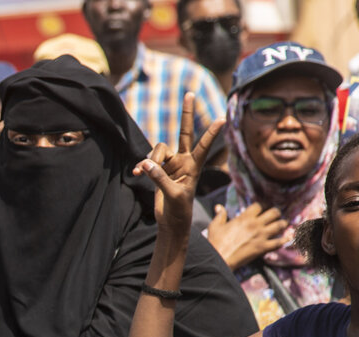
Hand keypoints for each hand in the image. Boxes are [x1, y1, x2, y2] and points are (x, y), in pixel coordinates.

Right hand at [133, 93, 224, 233]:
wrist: (171, 221)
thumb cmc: (179, 210)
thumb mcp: (172, 195)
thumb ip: (159, 177)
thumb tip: (146, 163)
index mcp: (194, 167)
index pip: (203, 147)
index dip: (210, 134)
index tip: (221, 119)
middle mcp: (184, 161)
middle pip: (184, 132)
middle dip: (186, 114)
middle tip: (190, 93)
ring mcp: (172, 164)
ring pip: (158, 149)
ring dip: (149, 159)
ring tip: (140, 173)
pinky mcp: (160, 169)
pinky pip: (148, 160)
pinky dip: (142, 166)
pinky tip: (137, 174)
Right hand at [206, 203, 289, 270]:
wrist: (220, 258)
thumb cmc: (216, 242)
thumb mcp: (215, 225)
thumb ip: (220, 215)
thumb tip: (218, 207)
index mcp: (244, 217)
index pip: (259, 206)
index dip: (261, 206)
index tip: (262, 208)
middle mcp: (255, 224)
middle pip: (273, 212)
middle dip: (276, 212)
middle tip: (276, 214)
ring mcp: (261, 236)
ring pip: (279, 225)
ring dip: (283, 224)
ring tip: (284, 223)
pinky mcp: (263, 248)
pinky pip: (279, 242)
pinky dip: (284, 240)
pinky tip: (288, 238)